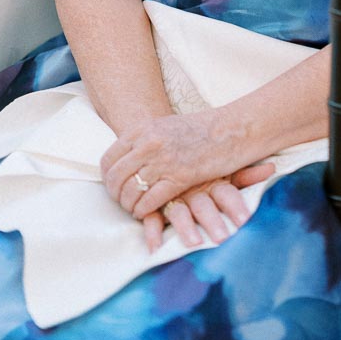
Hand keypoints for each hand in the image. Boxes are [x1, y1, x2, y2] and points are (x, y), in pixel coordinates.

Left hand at [101, 110, 271, 221]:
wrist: (231, 128)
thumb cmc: (201, 129)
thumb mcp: (166, 127)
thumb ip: (145, 140)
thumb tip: (126, 158)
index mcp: (143, 129)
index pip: (109, 159)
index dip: (108, 178)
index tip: (115, 187)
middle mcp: (149, 143)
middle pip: (116, 178)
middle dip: (116, 195)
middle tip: (124, 202)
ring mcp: (163, 160)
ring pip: (131, 192)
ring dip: (130, 206)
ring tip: (136, 209)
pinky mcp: (179, 177)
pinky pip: (149, 201)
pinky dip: (144, 211)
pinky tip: (148, 213)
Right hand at [141, 177, 265, 252]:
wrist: (162, 149)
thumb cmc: (199, 165)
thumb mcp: (222, 168)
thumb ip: (246, 173)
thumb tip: (272, 168)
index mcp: (212, 181)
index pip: (226, 193)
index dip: (236, 205)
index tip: (246, 220)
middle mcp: (193, 189)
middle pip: (204, 205)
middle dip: (213, 220)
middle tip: (223, 238)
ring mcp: (172, 197)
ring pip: (179, 211)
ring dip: (186, 227)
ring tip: (195, 243)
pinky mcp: (153, 205)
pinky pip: (150, 218)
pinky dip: (152, 232)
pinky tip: (155, 247)